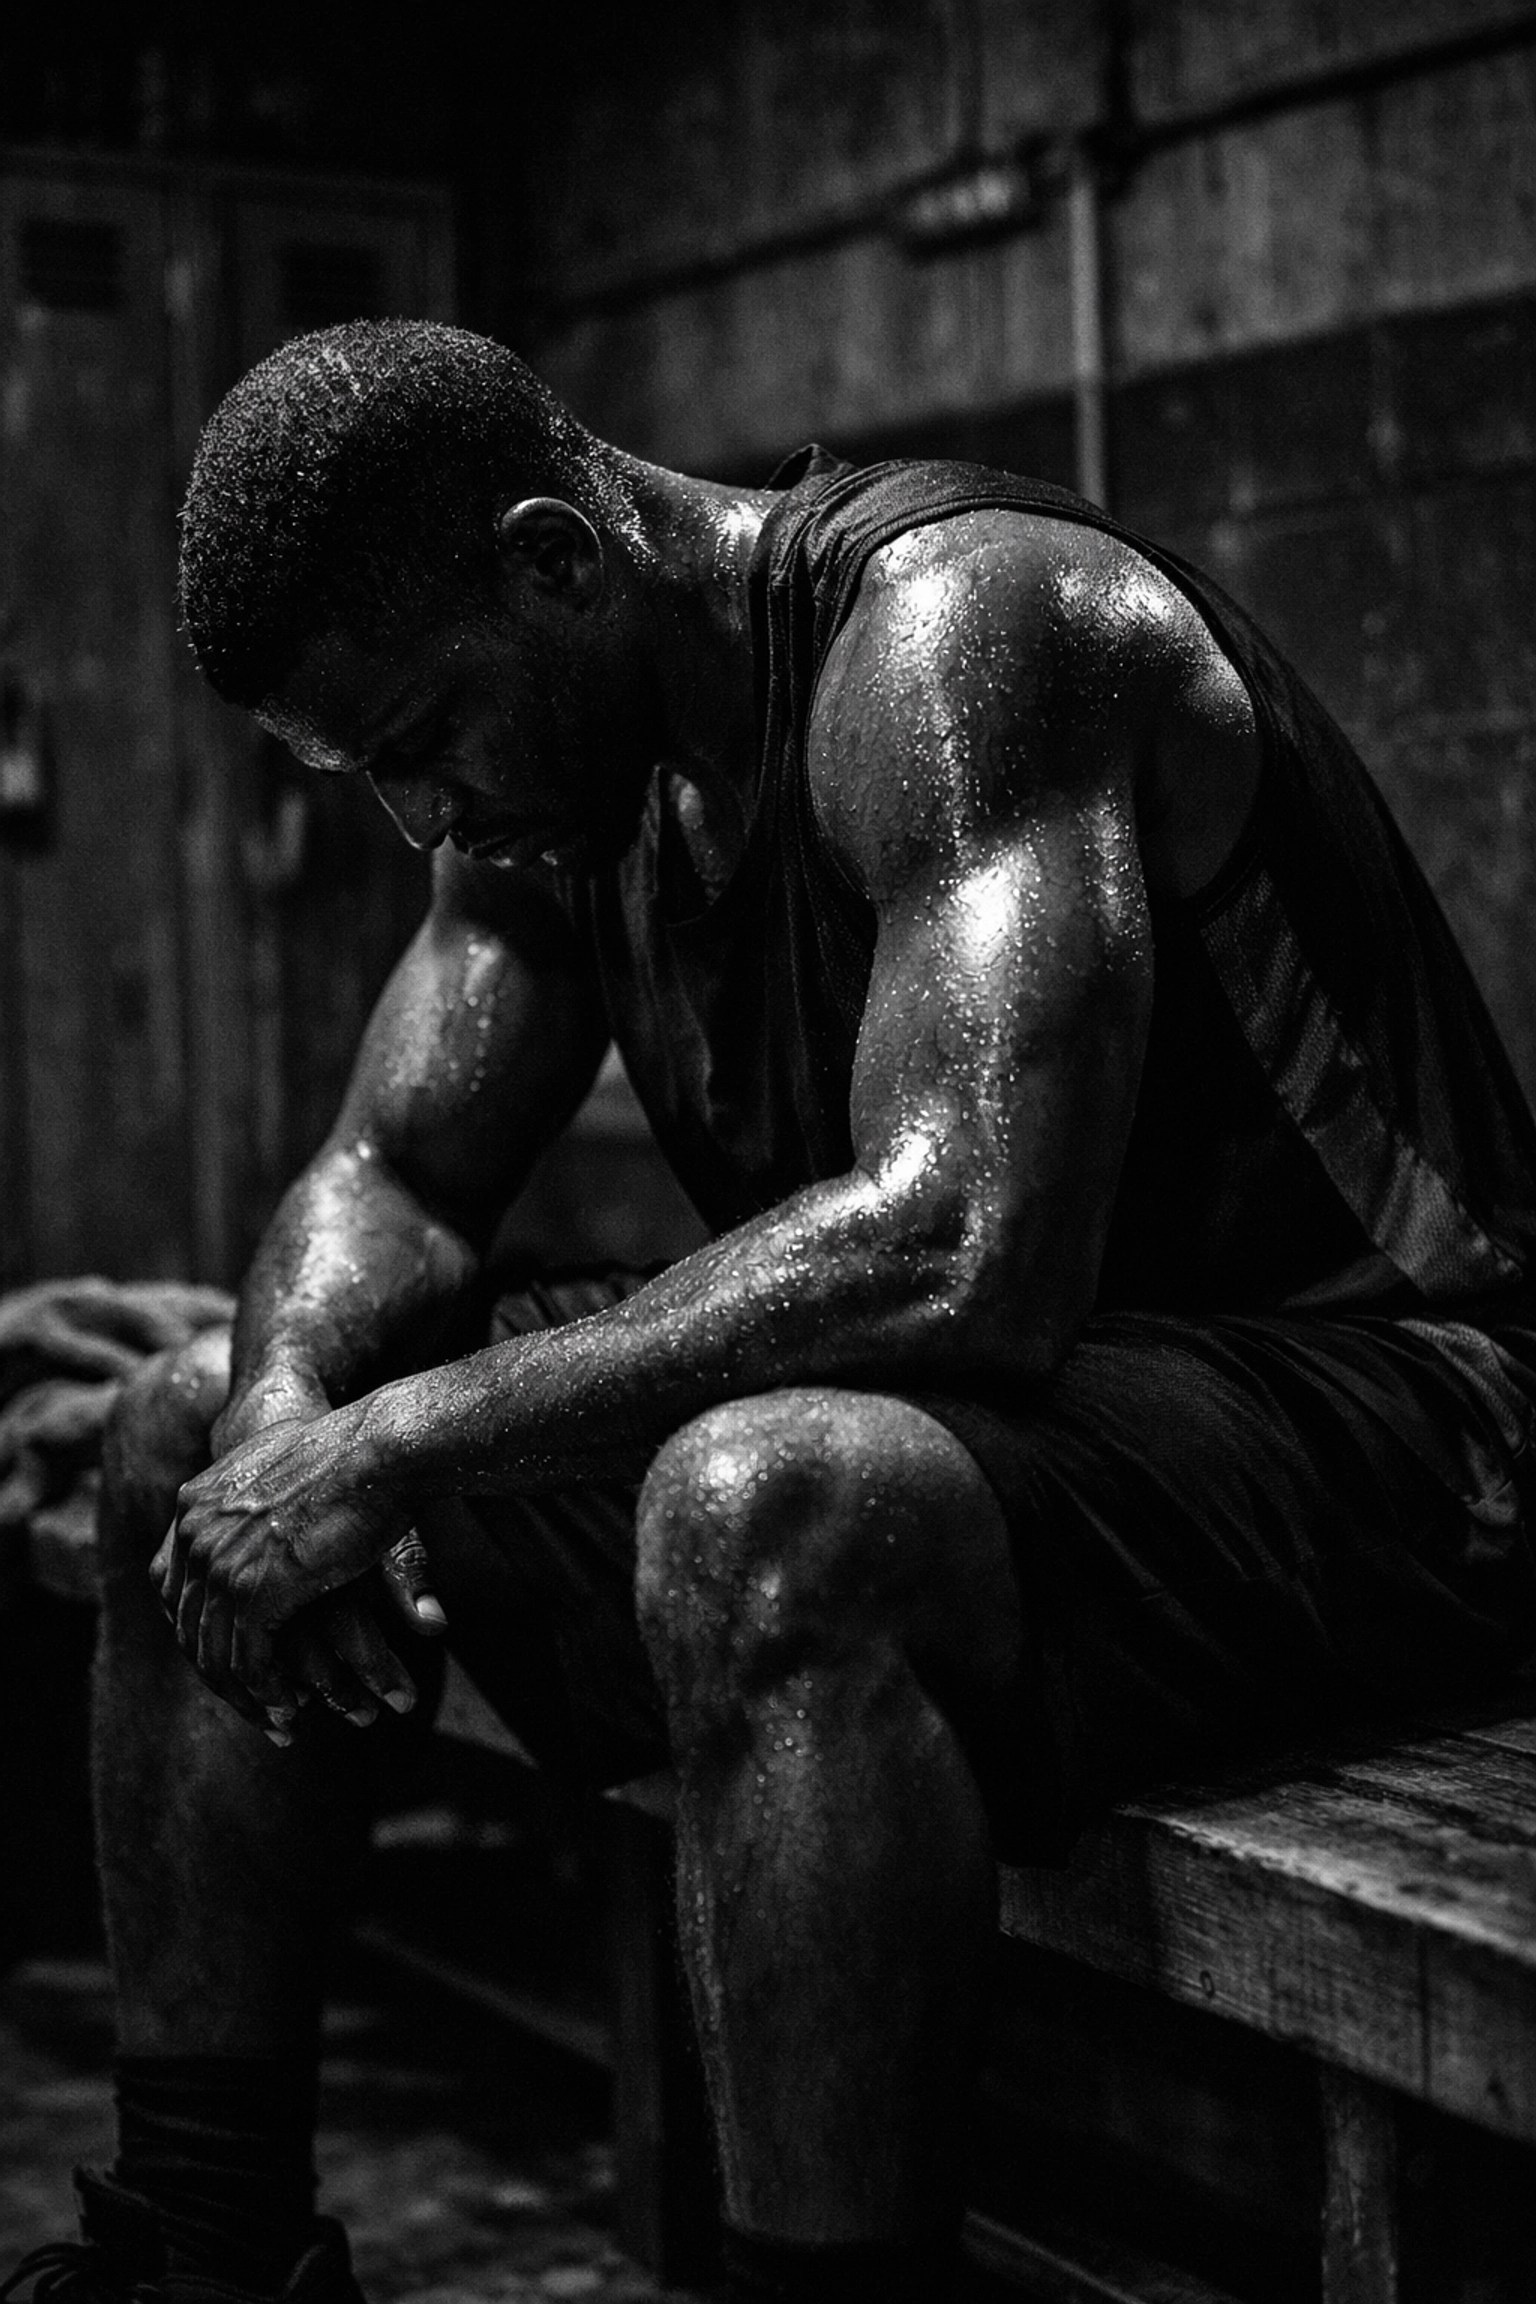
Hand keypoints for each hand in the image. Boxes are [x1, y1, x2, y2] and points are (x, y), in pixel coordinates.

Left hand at [151, 1404, 437, 1735]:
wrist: (377, 1447)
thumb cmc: (351, 1455)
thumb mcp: (282, 1473)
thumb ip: (253, 1506)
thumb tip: (256, 1534)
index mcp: (195, 1503)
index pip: (175, 1589)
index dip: (203, 1634)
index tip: (233, 1664)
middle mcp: (194, 1532)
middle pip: (189, 1626)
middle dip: (221, 1676)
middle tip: (255, 1707)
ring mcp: (218, 1560)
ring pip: (214, 1652)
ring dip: (245, 1696)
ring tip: (279, 1720)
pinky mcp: (251, 1588)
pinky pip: (247, 1659)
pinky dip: (267, 1691)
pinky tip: (292, 1706)